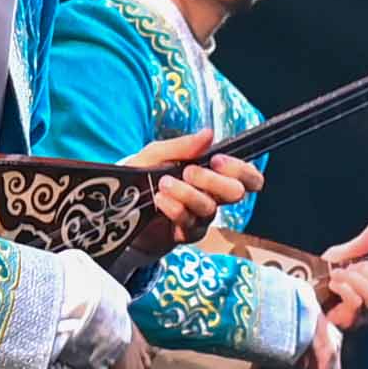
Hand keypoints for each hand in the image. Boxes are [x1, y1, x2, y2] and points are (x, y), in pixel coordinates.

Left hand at [132, 131, 260, 246]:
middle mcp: (211, 197)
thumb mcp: (156, 154)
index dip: (240, 169)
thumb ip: (182, 146)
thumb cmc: (142, 177)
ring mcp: (199, 218)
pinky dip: (175, 209)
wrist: (120, 208)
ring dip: (187, 193)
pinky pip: (190, 224)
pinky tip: (160, 200)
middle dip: (212, 180)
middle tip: (188, 172)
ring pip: (210, 209)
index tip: (216, 160)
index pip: (248, 177)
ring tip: (164, 184)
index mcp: (212, 175)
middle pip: (236, 193)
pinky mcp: (184, 234)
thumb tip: (209, 134)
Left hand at [314, 226, 367, 331]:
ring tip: (336, 276)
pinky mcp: (349, 321)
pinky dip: (344, 288)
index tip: (360, 264)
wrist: (300, 292)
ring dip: (352, 279)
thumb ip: (360, 245)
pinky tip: (333, 285)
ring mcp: (362, 315)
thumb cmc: (320, 278)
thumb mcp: (340, 257)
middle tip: (347, 270)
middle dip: (365, 272)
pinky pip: (357, 301)